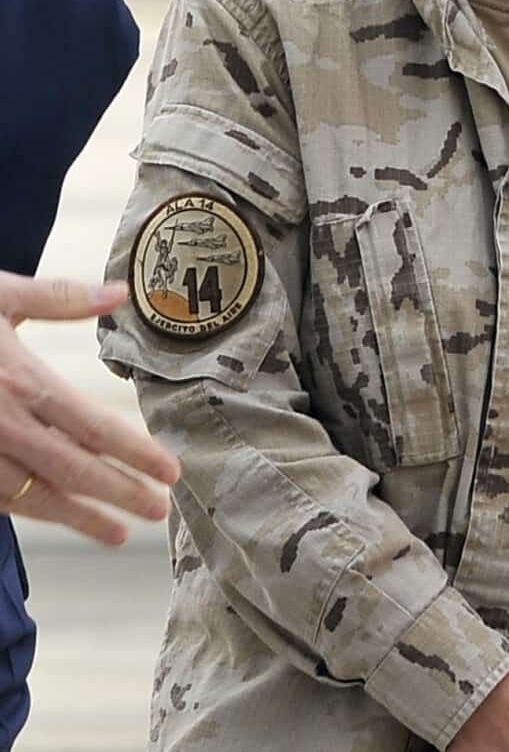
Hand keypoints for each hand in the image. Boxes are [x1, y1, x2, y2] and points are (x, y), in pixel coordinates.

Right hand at [0, 274, 180, 544]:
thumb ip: (59, 298)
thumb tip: (121, 292)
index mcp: (20, 381)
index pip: (93, 427)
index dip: (135, 454)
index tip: (170, 473)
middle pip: (71, 469)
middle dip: (118, 494)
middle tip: (158, 512)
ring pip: (31, 494)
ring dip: (76, 516)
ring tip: (117, 533)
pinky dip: (23, 510)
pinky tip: (51, 515)